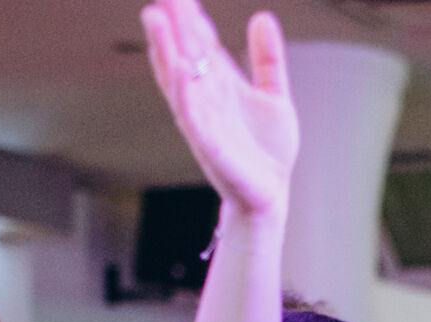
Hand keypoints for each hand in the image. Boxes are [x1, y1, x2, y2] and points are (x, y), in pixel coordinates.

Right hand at [141, 0, 297, 218]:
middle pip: (185, 56)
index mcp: (220, 86)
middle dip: (173, 27)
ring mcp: (204, 122)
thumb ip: (268, 59)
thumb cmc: (267, 150)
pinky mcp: (211, 147)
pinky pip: (193, 118)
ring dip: (166, 51)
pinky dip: (185, 95)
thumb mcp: (275, 96)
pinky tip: (179, 71)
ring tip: (156, 20)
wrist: (272, 194)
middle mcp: (206, 100)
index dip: (192, 20)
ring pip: (180, 81)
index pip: (201, 46)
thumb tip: (262, 17)